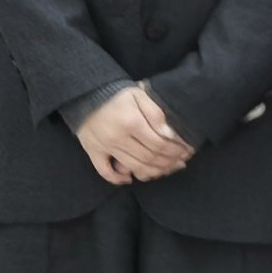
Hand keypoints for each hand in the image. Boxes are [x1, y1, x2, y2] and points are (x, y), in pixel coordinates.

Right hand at [75, 84, 190, 186]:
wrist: (85, 94)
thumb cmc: (117, 94)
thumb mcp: (140, 96)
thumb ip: (156, 114)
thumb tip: (169, 135)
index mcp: (132, 122)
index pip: (159, 144)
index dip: (174, 151)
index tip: (185, 152)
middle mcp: (118, 138)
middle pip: (148, 158)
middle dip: (168, 163)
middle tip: (180, 163)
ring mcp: (104, 147)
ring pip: (132, 167)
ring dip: (151, 172)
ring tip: (164, 170)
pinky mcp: (92, 151)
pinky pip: (104, 171)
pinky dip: (117, 178)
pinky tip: (129, 178)